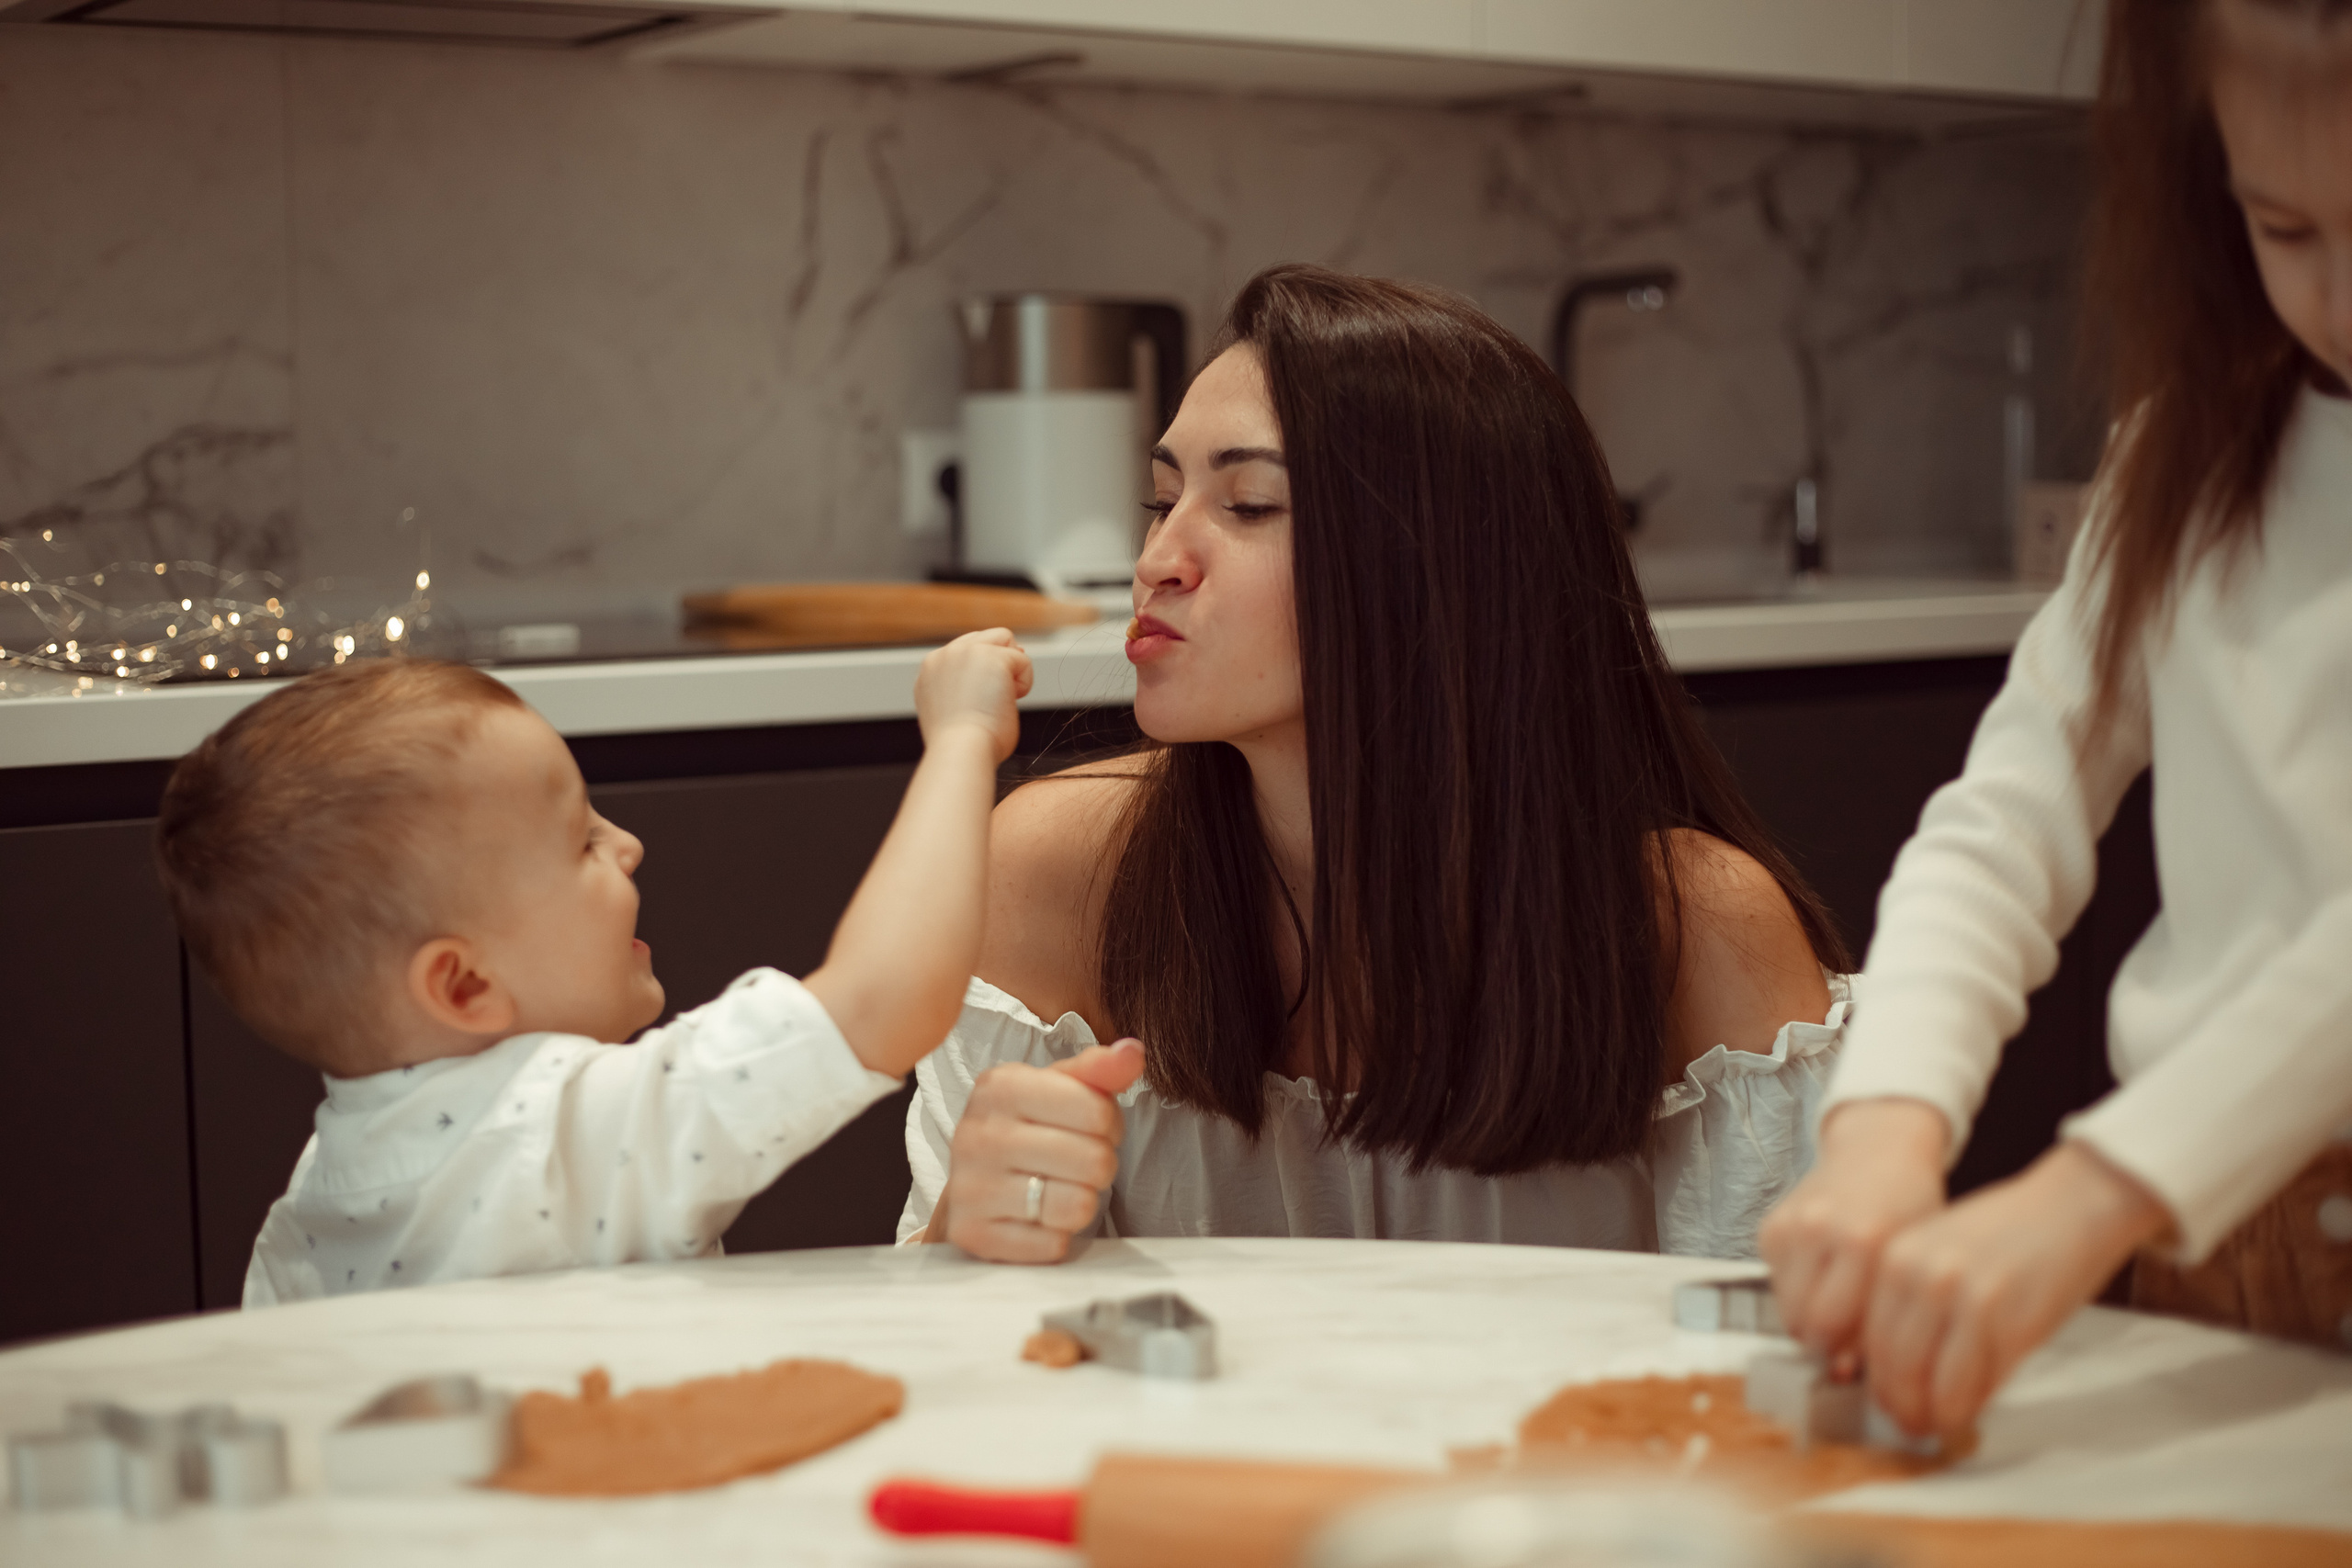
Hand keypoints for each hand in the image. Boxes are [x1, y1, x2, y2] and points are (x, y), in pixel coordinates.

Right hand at [916, 628, 1033, 762]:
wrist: (960, 752)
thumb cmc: (962, 747)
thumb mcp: (951, 712)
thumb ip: (961, 691)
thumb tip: (988, 685)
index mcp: (931, 670)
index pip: (964, 652)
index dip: (984, 671)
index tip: (986, 697)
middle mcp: (944, 655)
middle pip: (984, 638)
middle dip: (999, 663)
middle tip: (999, 697)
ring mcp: (966, 652)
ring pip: (1004, 638)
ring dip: (1012, 667)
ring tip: (1005, 698)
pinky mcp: (992, 657)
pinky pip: (1022, 659)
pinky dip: (1024, 683)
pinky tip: (1011, 702)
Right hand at [936, 1038, 1145, 1262]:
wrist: (973, 1183)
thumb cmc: (1026, 1128)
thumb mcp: (1059, 1088)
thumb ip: (1099, 1071)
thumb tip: (1132, 1053)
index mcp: (1001, 1086)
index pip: (1098, 1111)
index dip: (1110, 1125)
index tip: (1092, 1128)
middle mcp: (978, 1133)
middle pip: (1094, 1161)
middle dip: (1100, 1165)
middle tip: (1078, 1163)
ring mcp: (970, 1187)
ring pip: (1077, 1206)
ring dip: (1082, 1203)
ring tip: (1060, 1189)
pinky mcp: (973, 1235)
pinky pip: (1052, 1246)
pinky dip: (1057, 1236)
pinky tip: (1037, 1218)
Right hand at [1760, 1098, 1950, 1368]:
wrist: (1879, 1149)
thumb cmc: (1909, 1206)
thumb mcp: (1911, 1258)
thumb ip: (1884, 1312)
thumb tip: (1847, 1371)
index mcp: (1864, 1240)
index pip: (1836, 1329)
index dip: (1848, 1357)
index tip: (1862, 1367)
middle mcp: (1820, 1229)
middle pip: (1805, 1323)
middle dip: (1827, 1345)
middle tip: (1850, 1348)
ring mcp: (1789, 1224)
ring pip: (1785, 1308)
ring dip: (1809, 1321)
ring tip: (1841, 1313)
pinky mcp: (1770, 1225)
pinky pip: (1775, 1283)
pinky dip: (1797, 1292)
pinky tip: (1825, 1278)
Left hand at [1863, 1139, 2169, 1436]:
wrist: (2073, 1205)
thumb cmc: (2013, 1233)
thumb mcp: (1942, 1257)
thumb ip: (1914, 1306)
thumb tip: (1897, 1370)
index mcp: (1894, 1256)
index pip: (1865, 1335)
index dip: (1873, 1378)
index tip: (1882, 1399)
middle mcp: (1917, 1276)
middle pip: (1890, 1365)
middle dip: (1898, 1405)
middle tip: (1909, 1424)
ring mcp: (1959, 1299)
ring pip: (1925, 1383)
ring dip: (1929, 1415)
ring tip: (1936, 1426)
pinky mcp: (2001, 1321)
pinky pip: (1970, 1386)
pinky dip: (1965, 1409)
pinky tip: (1967, 1414)